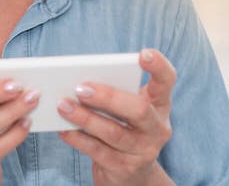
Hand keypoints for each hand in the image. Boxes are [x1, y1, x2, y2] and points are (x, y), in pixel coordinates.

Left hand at [56, 49, 175, 185]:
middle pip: (138, 109)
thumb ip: (113, 93)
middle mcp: (157, 128)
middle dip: (108, 97)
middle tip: (80, 88)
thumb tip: (80, 81)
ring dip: (85, 117)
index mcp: (159, 104)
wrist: (132, 174)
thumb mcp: (127, 110)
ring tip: (63, 105)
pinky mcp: (125, 168)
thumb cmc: (124, 128)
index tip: (143, 54)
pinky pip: (98, 151)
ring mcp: (143, 150)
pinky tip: (63, 128)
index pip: (166, 81)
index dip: (159, 67)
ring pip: (114, 132)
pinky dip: (78, 138)